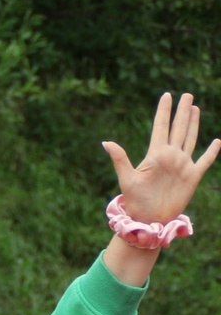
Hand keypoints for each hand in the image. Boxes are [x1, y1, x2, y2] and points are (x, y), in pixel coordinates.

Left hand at [104, 92, 218, 223]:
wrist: (149, 219)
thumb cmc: (135, 201)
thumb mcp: (126, 179)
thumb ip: (120, 159)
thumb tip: (105, 142)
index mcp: (155, 154)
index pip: (160, 127)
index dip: (164, 111)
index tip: (166, 95)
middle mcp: (170, 156)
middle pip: (178, 128)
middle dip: (182, 112)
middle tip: (187, 95)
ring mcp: (182, 165)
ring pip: (190, 139)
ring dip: (193, 124)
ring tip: (195, 109)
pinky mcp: (192, 176)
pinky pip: (205, 160)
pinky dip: (211, 151)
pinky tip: (217, 141)